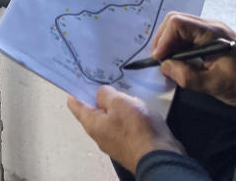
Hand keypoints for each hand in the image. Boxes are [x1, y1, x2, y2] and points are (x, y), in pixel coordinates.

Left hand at [67, 86, 184, 173]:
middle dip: (97, 96)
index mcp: (92, 123)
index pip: (76, 105)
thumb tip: (101, 94)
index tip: (76, 78)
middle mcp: (99, 134)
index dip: (75, 90)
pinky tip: (135, 107)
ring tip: (122, 91)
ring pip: (110, 118)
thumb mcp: (118, 102)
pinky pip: (124, 125)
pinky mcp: (129, 145)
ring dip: (115, 106)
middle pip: (93, 111)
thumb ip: (106, 94)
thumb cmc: (136, 128)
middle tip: (102, 79)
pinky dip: (126, 115)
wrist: (160, 157)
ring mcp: (114, 142)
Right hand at [150, 12, 235, 108]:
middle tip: (159, 61)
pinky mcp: (213, 40)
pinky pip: (188, 36)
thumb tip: (165, 66)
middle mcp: (211, 27)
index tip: (158, 59)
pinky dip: (178, 47)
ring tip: (167, 64)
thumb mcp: (216, 85)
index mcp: (213, 33)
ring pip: (180, 28)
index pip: (178, 23)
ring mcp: (212, 32)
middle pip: (176, 21)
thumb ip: (188, 76)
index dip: (163, 39)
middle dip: (163, 40)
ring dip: (170, 44)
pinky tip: (179, 63)